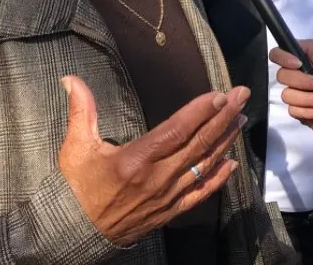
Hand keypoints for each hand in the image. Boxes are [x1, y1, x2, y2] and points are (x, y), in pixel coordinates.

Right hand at [58, 75, 247, 247]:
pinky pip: (199, 194)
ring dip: (225, 141)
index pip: (177, 130)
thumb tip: (71, 79)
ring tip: (241, 119)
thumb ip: (81, 110)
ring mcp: (166, 196)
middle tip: (241, 96)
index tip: (219, 95)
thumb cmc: (76, 188)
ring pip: (204, 165)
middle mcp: (156, 178)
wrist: (74, 233)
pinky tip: (232, 164)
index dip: (200, 111)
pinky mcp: (169, 211)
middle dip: (223, 117)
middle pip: (198, 143)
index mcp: (135, 159)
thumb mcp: (75, 147)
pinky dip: (218, 179)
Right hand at [270, 40, 312, 153]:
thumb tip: (291, 42)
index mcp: (303, 62)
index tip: (298, 64)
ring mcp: (296, 96)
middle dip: (305, 82)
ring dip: (310, 99)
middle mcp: (296, 77)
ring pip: (287, 95)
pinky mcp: (298, 112)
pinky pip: (293, 111)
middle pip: (281, 75)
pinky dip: (311, 112)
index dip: (283, 58)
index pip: (278, 54)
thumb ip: (311, 48)